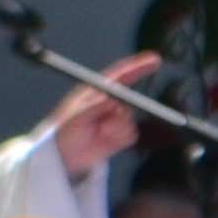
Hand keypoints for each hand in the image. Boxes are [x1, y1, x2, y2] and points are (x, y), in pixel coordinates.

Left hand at [47, 52, 166, 178]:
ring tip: (99, 133)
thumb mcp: (76, 116)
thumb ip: (95, 106)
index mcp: (96, 90)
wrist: (64, 157)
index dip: (138, 66)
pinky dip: (119, 139)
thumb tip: (112, 98)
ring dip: (116, 128)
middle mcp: (108, 102)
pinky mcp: (120, 134)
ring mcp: (115, 118)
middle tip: (109, 123)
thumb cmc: (63, 131)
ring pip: (130, 120)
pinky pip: (130, 135)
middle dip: (122, 113)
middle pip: (130, 100)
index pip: (120, 74)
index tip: (154, 60)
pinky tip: (104, 140)